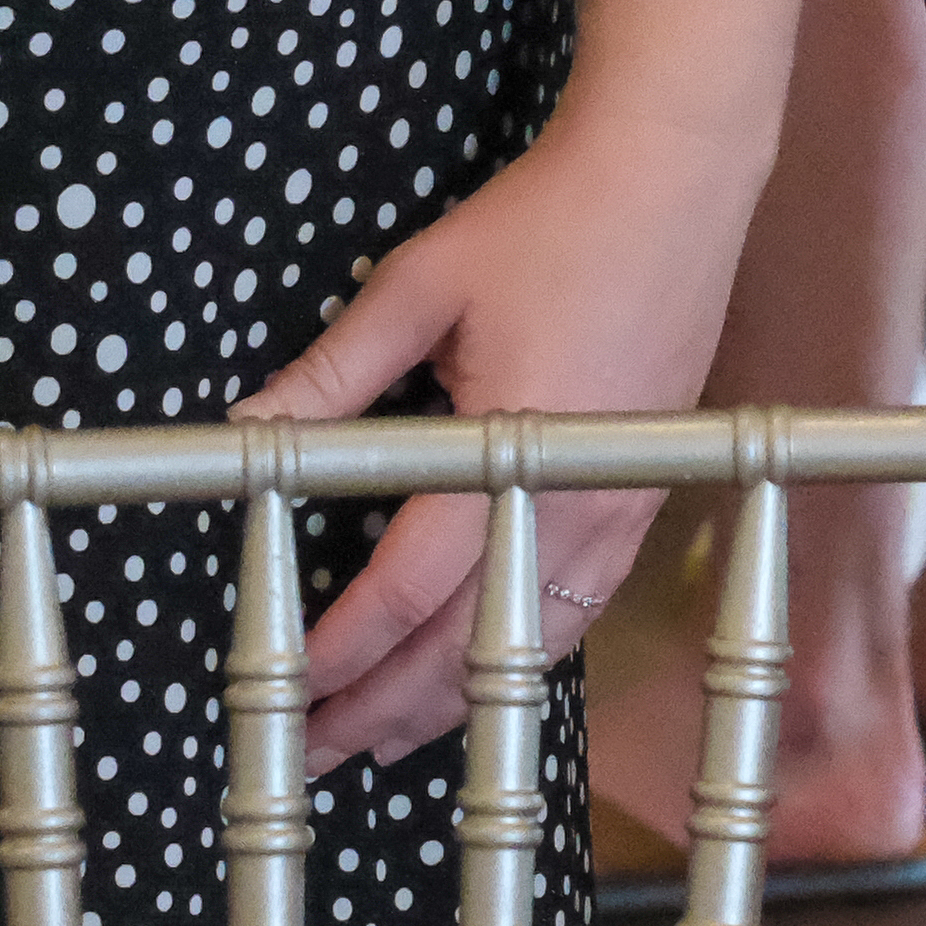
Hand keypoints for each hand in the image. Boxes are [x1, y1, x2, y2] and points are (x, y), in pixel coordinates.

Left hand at [242, 108, 751, 761]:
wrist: (677, 176)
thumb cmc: (548, 220)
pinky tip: (489, 670)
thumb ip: (336, 372)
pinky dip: (523, 654)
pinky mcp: (645, 489)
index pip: (410, 586)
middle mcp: (573, 496)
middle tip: (323, 748)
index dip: (343, 645)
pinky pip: (579, 604)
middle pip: (472, 641)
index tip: (291, 683)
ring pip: (533, 640)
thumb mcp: (422, 283)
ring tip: (391, 736)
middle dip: (389, 701)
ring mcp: (621, 500)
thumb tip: (248, 429)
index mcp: (510, 449)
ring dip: (457, 697)